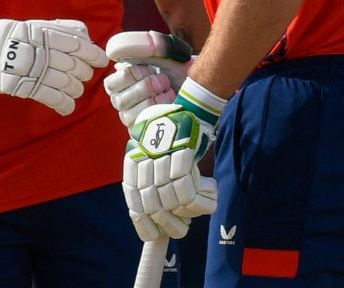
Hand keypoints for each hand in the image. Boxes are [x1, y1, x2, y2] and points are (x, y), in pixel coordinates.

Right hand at [0, 19, 107, 115]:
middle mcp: (48, 54)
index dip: (95, 55)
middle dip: (84, 73)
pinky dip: (66, 105)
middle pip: (79, 68)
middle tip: (81, 73)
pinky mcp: (32, 89)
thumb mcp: (42, 25)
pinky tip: (68, 106)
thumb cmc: (20, 38)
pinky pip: (56, 99)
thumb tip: (87, 37)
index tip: (101, 61)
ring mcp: (40, 73)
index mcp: (51, 36)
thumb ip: (66, 28)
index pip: (81, 47)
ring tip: (72, 87)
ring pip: (71, 85)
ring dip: (75, 89)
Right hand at [104, 31, 192, 127]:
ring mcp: (131, 119)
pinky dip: (160, 112)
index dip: (130, 75)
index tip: (149, 68)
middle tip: (163, 80)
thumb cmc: (176, 70)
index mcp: (121, 83)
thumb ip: (149, 45)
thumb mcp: (163, 52)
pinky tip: (170, 104)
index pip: (111, 83)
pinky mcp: (143, 132)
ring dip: (154, 100)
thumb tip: (135, 47)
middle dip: (146, 87)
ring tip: (167, 91)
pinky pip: (145, 125)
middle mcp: (122, 102)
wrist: (197, 90)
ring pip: (131, 113)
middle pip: (120, 100)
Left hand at [122, 103, 217, 240]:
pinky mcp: (181, 158)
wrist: (188, 109)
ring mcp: (161, 161)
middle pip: (156, 211)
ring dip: (190, 211)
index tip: (158, 235)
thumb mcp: (154, 157)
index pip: (135, 208)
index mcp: (133, 166)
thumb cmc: (174, 137)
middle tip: (185, 225)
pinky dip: (202, 200)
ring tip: (202, 202)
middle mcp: (143, 165)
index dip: (146, 227)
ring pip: (174, 205)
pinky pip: (190, 194)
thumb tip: (160, 219)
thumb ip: (152, 184)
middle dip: (173, 225)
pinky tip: (210, 189)